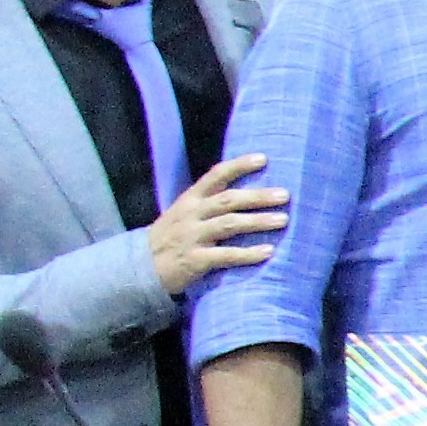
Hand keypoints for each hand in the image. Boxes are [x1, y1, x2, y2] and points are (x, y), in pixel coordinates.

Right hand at [143, 154, 286, 287]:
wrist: (141, 266)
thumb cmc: (173, 236)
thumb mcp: (185, 213)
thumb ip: (210, 203)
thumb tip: (251, 193)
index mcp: (191, 199)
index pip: (215, 176)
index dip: (238, 166)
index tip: (264, 159)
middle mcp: (191, 214)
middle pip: (228, 200)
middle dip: (258, 196)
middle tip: (285, 195)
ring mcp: (192, 236)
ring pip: (229, 224)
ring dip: (258, 221)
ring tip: (283, 220)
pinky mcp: (194, 260)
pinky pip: (224, 256)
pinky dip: (247, 254)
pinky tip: (268, 252)